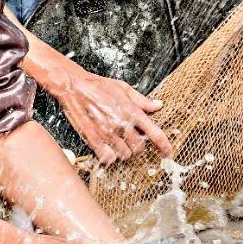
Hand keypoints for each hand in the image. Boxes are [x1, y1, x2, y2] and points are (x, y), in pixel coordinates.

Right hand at [57, 69, 173, 165]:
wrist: (74, 87)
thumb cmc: (98, 85)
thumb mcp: (123, 88)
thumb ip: (142, 100)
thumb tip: (158, 105)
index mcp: (132, 111)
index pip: (155, 133)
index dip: (164, 146)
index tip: (169, 153)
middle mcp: (122, 124)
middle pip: (139, 148)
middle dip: (137, 146)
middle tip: (131, 139)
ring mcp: (108, 133)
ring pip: (124, 155)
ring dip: (123, 152)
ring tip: (117, 142)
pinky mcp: (94, 139)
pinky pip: (107, 158)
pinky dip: (110, 157)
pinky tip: (107, 150)